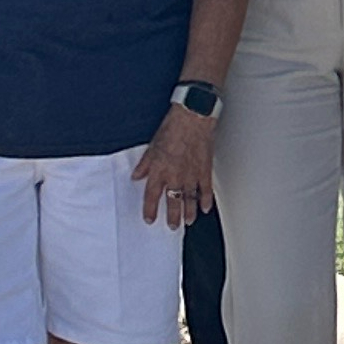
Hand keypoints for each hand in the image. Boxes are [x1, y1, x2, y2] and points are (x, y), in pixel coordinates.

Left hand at [135, 106, 216, 226]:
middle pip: (173, 202)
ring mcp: (191, 174)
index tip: (150, 218)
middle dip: (172, 217)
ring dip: (188, 212)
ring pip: (190, 199)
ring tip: (188, 221)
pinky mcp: (204, 169)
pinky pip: (206, 189)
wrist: (193, 116)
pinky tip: (205, 207)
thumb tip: (137, 176)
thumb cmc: (173, 126)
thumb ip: (145, 164)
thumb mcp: (152, 145)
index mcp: (159, 170)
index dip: (150, 210)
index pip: (152, 196)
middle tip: (172, 226)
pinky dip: (206, 200)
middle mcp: (175, 176)